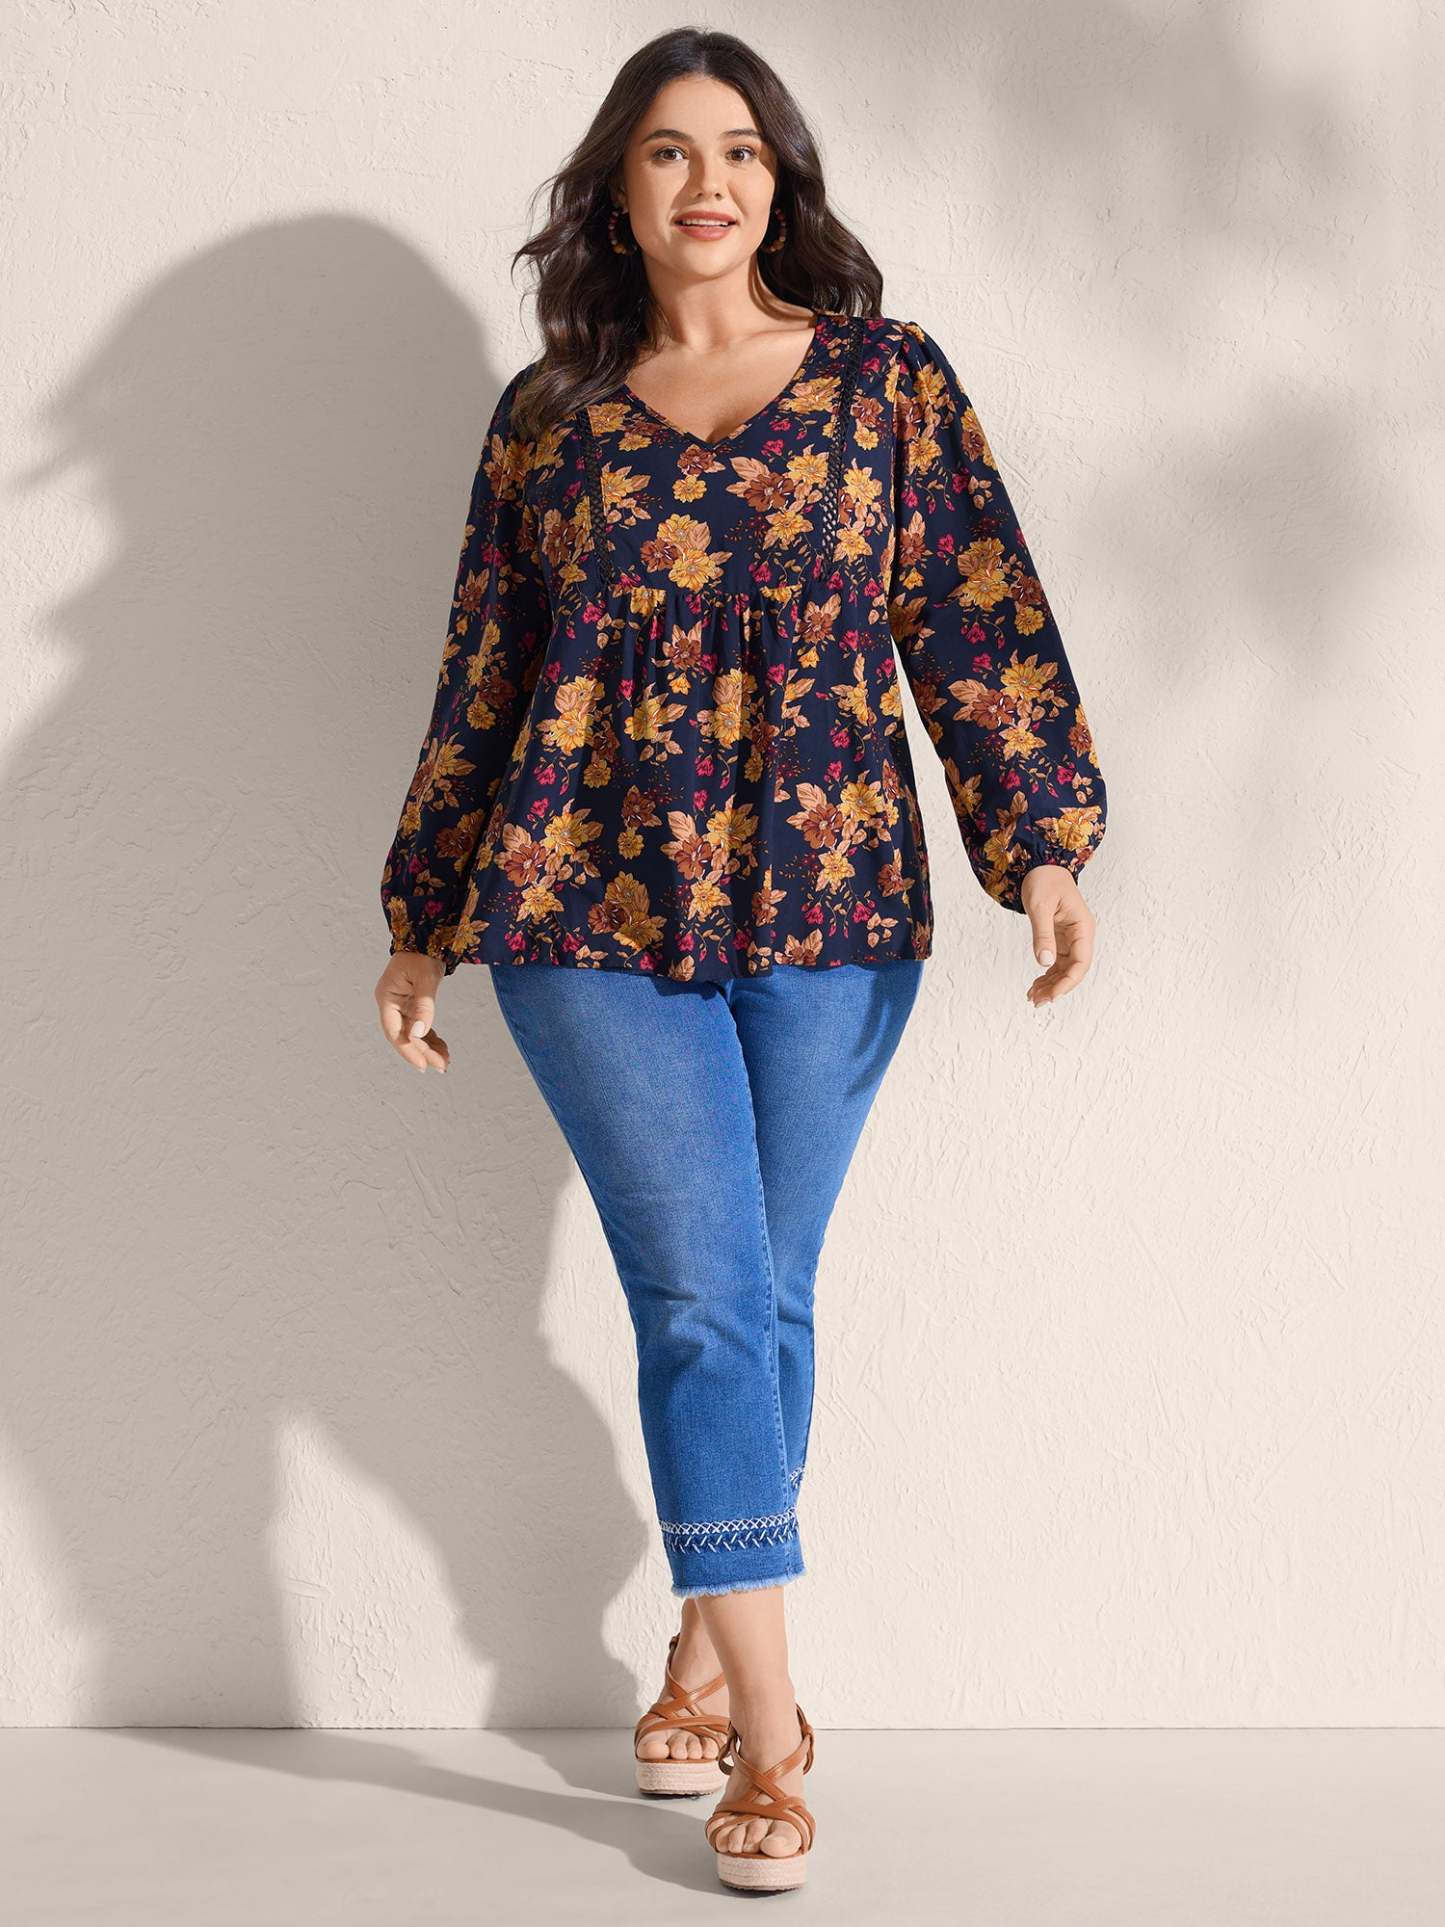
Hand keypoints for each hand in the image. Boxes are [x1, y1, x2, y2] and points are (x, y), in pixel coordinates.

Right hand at [376, 950, 449, 1071]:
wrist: (427, 938)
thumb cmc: (423, 954)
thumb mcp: (426, 978)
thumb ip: (423, 1006)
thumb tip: (420, 1033)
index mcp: (386, 998)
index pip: (394, 1031)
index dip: (408, 1050)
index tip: (422, 1066)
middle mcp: (390, 1004)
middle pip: (404, 1035)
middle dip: (422, 1052)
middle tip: (442, 1066)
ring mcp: (399, 1005)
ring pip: (412, 1033)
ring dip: (427, 1048)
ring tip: (445, 1061)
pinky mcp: (410, 1005)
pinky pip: (419, 1026)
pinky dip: (430, 1037)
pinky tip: (442, 1048)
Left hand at [1020, 864, 1095, 1006]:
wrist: (1041, 866)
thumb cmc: (1044, 880)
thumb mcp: (1040, 906)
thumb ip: (1043, 934)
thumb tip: (1045, 962)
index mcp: (1082, 927)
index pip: (1081, 963)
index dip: (1068, 982)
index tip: (1052, 995)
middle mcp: (1080, 935)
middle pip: (1074, 970)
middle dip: (1057, 987)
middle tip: (1036, 1000)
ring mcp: (1070, 938)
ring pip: (1064, 969)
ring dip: (1050, 984)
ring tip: (1032, 996)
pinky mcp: (1060, 939)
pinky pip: (1057, 962)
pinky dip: (1047, 974)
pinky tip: (1035, 984)